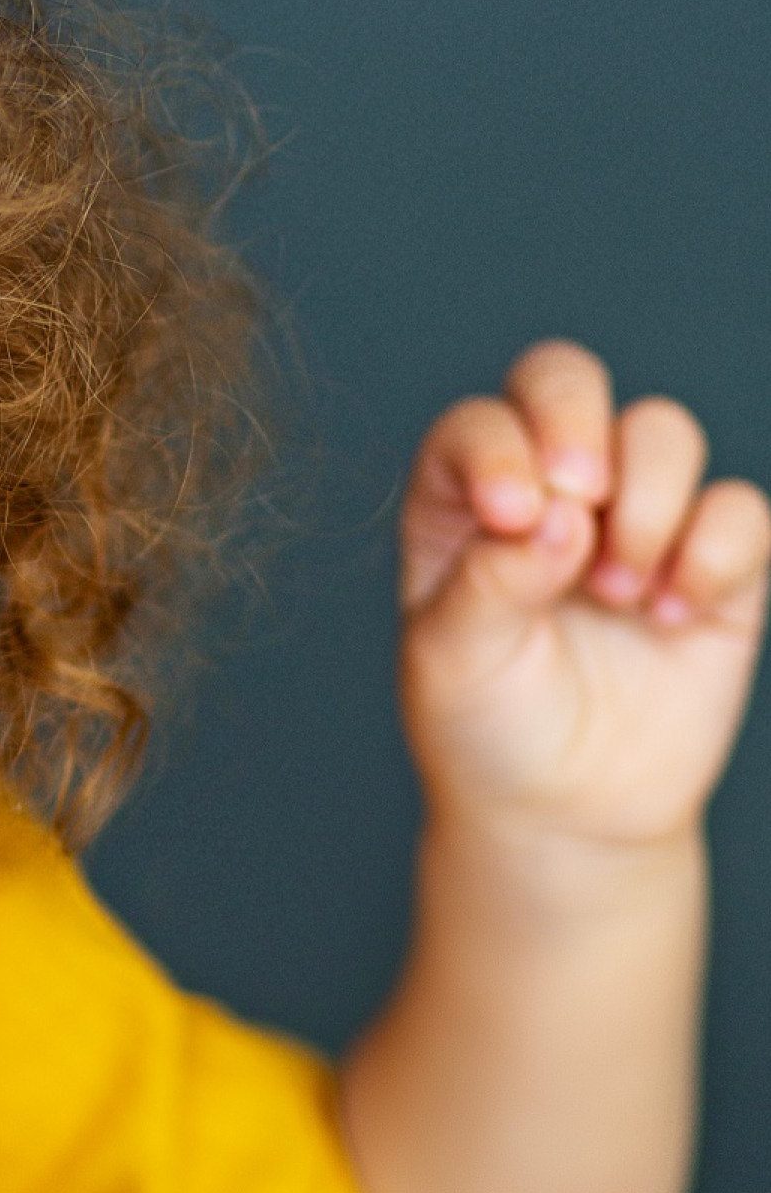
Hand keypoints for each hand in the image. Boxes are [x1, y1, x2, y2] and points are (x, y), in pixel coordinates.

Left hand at [401, 339, 770, 850]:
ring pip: (662, 430)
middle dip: (578, 421)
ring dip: (648, 501)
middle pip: (567, 380)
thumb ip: (488, 582)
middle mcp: (549, 489)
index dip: (501, 446)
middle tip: (583, 497)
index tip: (511, 516)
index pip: (480, 422)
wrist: (565, 812)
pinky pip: (740, 510)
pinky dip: (716, 549)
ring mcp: (635, 518)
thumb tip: (558, 517)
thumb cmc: (486, 727)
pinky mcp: (714, 563)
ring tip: (615, 592)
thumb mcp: (452, 663)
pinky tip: (672, 615)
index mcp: (464, 499)